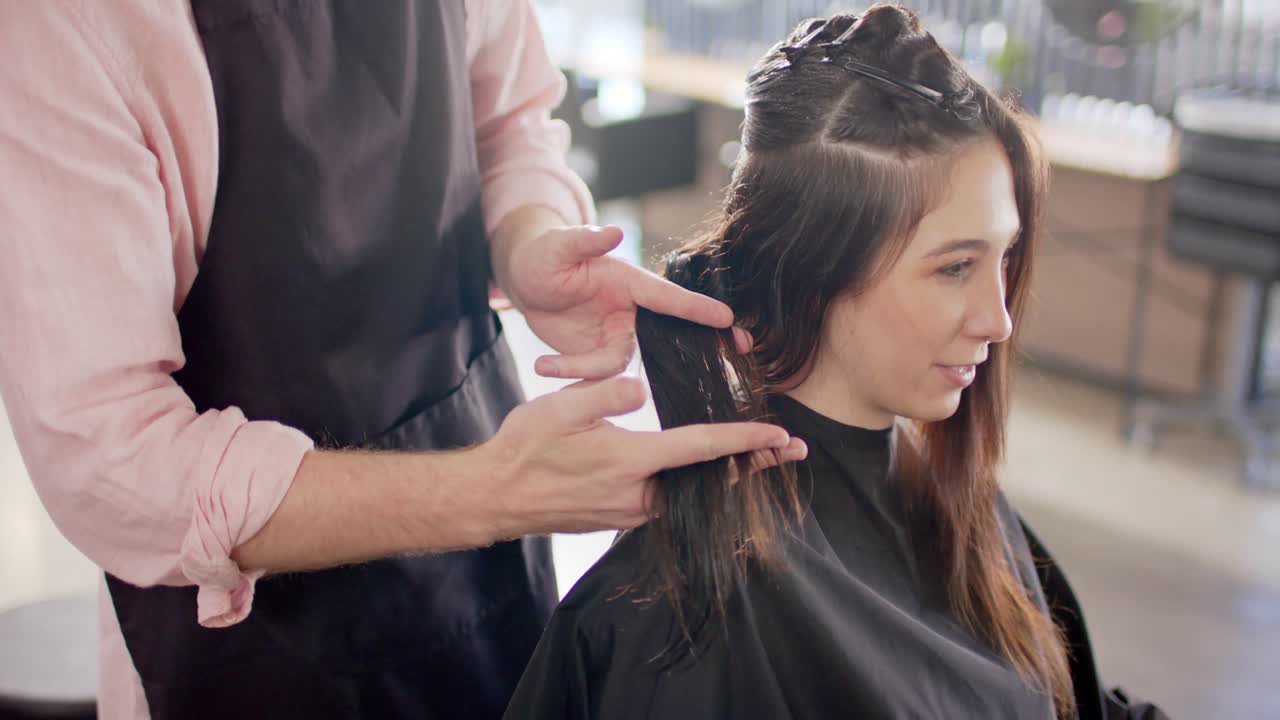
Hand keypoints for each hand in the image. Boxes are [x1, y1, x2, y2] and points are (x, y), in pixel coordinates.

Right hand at [479, 376, 808, 537]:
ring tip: (761, 458)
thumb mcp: (561, 407)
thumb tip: (638, 389)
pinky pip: (667, 502)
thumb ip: (606, 394)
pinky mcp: (618, 517)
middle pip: (709, 478)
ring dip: (727, 475)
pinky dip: (694, 486)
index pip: (702, 449)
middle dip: (755, 463)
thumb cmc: (525, 449)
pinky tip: (706, 474)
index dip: (745, 441)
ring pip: (690, 493)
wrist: (495, 496)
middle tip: (795, 449)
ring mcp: (629, 512)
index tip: (780, 436)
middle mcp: (638, 495)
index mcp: (631, 462)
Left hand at [493, 209, 752, 379]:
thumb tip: (613, 231)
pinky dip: (569, 374)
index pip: (669, 298)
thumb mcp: (560, 246)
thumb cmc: (545, 255)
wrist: (526, 282)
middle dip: (700, 346)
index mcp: (629, 282)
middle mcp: (629, 311)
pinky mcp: (596, 355)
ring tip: (546, 364)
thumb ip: (586, 240)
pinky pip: (593, 374)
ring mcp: (615, 335)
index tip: (728, 320)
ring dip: (587, 370)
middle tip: (734, 353)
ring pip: (620, 365)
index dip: (698, 309)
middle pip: (670, 335)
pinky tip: (541, 365)